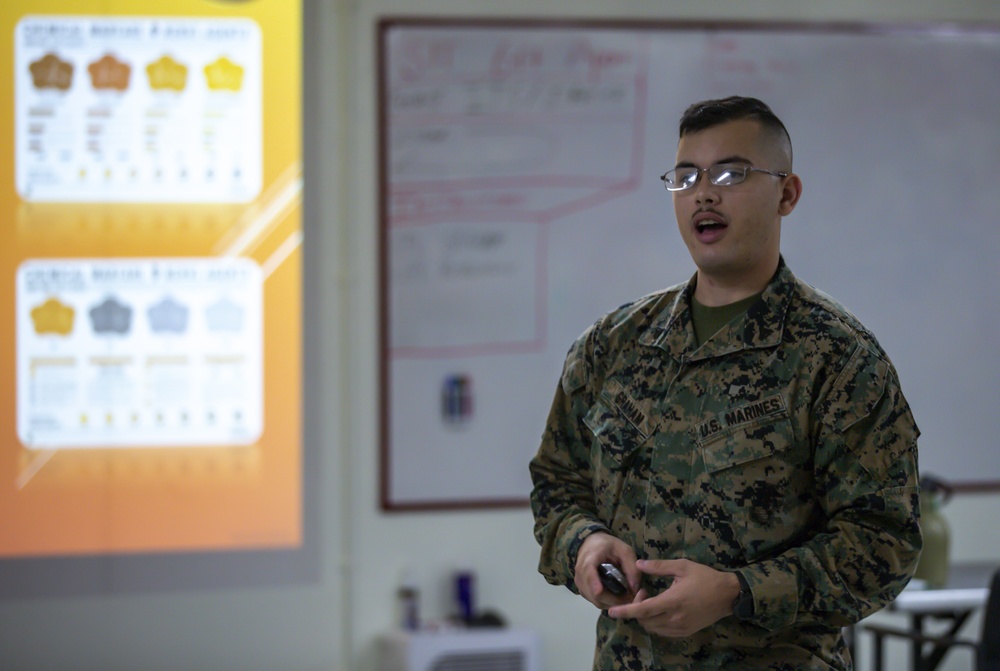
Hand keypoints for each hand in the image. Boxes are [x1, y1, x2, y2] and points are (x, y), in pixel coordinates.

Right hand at [574, 532, 639, 608]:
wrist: (591, 545)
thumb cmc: (608, 546)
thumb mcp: (624, 550)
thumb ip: (631, 567)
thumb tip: (634, 589)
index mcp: (590, 559)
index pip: (588, 573)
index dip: (593, 583)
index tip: (599, 591)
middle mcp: (581, 574)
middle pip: (595, 594)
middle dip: (615, 600)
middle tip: (632, 597)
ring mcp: (580, 584)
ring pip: (596, 601)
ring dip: (613, 603)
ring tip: (627, 596)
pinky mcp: (583, 591)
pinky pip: (596, 602)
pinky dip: (608, 602)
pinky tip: (617, 597)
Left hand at [606, 559, 739, 637]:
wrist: (728, 595)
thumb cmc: (705, 578)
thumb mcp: (682, 566)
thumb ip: (658, 566)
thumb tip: (638, 565)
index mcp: (673, 601)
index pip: (643, 610)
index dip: (625, 611)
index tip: (611, 612)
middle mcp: (675, 618)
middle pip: (645, 621)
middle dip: (636, 609)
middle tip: (643, 592)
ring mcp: (681, 627)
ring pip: (653, 628)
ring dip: (646, 616)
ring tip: (652, 600)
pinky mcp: (685, 632)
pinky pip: (663, 632)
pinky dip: (655, 623)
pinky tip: (660, 610)